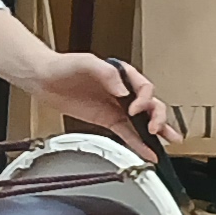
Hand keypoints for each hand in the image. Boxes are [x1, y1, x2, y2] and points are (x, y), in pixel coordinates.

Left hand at [32, 51, 174, 147]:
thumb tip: (122, 90)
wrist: (44, 79)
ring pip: (144, 120)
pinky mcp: (108, 119)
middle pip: (151, 104)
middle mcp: (124, 90)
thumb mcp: (86, 63)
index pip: (144, 88)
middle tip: (154, 128)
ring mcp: (117, 106)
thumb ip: (107, 74)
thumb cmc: (63, 66)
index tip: (135, 109)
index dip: (144, 99)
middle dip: (157, 117)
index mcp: (122, 74)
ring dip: (158, 130)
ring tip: (171, 140)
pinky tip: (149, 151)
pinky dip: (139, 143)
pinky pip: (128, 133)